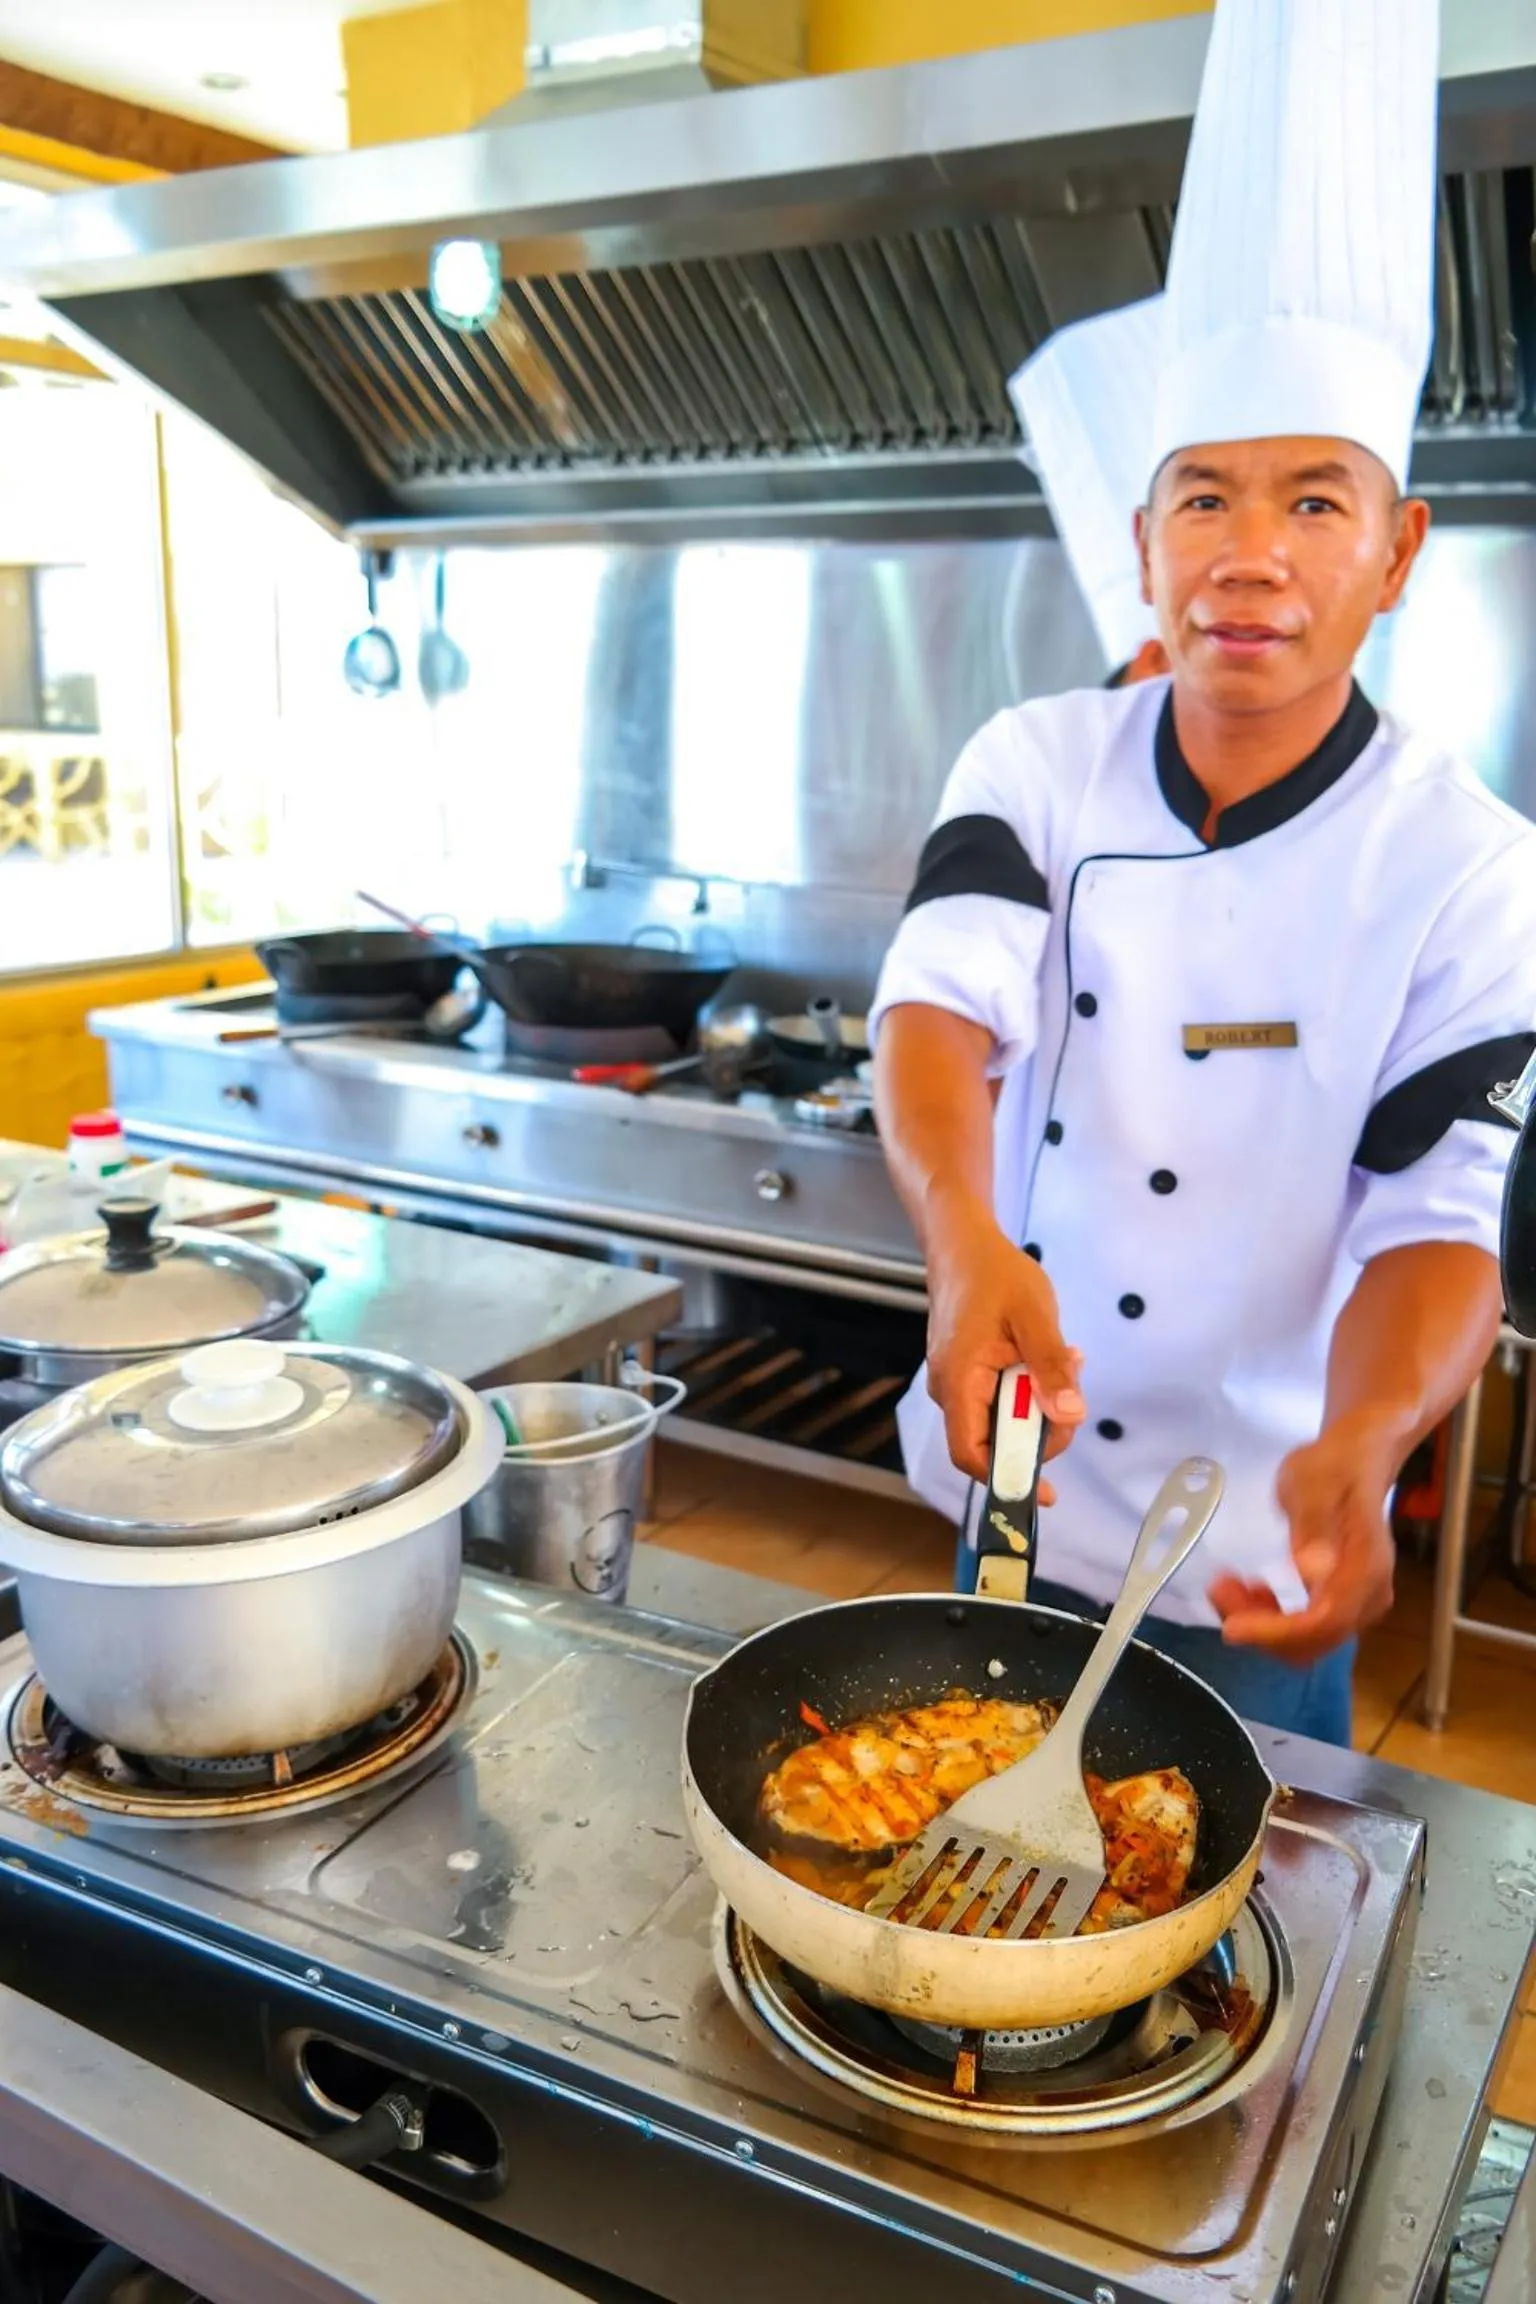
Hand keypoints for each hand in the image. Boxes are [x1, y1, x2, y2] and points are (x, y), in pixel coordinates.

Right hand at [924, 1196, 1085, 1492]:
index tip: (1046, 1492)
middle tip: (1073, 1387)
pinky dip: (1029, 1389)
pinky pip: (1000, 1398)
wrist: (963, 1243)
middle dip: (1042, 1427)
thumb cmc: (995, 1274)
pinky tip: (1048, 1359)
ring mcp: (958, 1383)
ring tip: (1066, 1362)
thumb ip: (1050, 1368)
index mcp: (959, 1382)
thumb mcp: (1034, 1316)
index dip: (1007, 1479)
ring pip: (1003, 1418)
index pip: (972, 1454)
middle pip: (996, 1440)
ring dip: (1040, 1402)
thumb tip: (1069, 1416)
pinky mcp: (969, 1373)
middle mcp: (951, 1391)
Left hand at [1209, 1411, 1399, 1663]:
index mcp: (1365, 1568)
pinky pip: (1305, 1627)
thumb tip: (1309, 1573)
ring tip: (1226, 1587)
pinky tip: (1248, 1590)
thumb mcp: (1314, 1483)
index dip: (1278, 1633)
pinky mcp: (1341, 1602)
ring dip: (1262, 1624)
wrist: (1355, 1461)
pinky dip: (1272, 1618)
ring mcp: (1357, 1603)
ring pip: (1307, 1640)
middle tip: (1219, 1590)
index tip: (1233, 1626)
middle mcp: (1368, 1596)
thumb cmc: (1332, 1468)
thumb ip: (1313, 1525)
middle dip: (1262, 1628)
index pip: (1327, 1622)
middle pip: (1315, 1640)